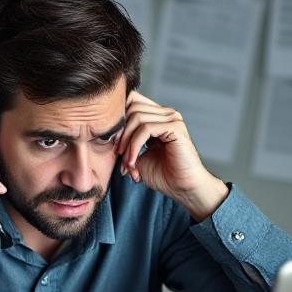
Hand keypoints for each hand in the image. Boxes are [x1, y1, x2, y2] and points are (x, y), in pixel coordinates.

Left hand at [117, 91, 228, 221]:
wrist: (183, 189)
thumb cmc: (163, 175)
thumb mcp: (136, 156)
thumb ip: (124, 142)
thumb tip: (107, 136)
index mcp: (157, 117)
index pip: (131, 101)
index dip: (117, 120)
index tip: (111, 143)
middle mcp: (165, 113)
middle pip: (131, 106)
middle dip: (119, 132)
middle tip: (117, 154)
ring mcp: (171, 118)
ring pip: (136, 117)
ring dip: (126, 142)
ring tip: (127, 162)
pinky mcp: (174, 127)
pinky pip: (145, 128)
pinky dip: (134, 145)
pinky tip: (132, 161)